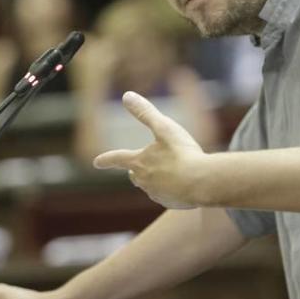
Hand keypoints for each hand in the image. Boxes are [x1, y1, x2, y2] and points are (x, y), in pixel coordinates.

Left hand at [93, 91, 206, 208]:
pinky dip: (170, 189)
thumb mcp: (165, 128)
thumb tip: (127, 95)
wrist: (202, 182)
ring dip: (155, 178)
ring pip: (150, 185)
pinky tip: (182, 184)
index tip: (96, 162)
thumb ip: (146, 112)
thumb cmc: (183, 153)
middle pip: (134, 174)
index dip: (106, 159)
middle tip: (140, 166)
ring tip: (171, 172)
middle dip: (136, 169)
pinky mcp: (170, 203)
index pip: (117, 159)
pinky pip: (165, 195)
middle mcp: (144, 180)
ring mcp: (156, 194)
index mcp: (139, 162)